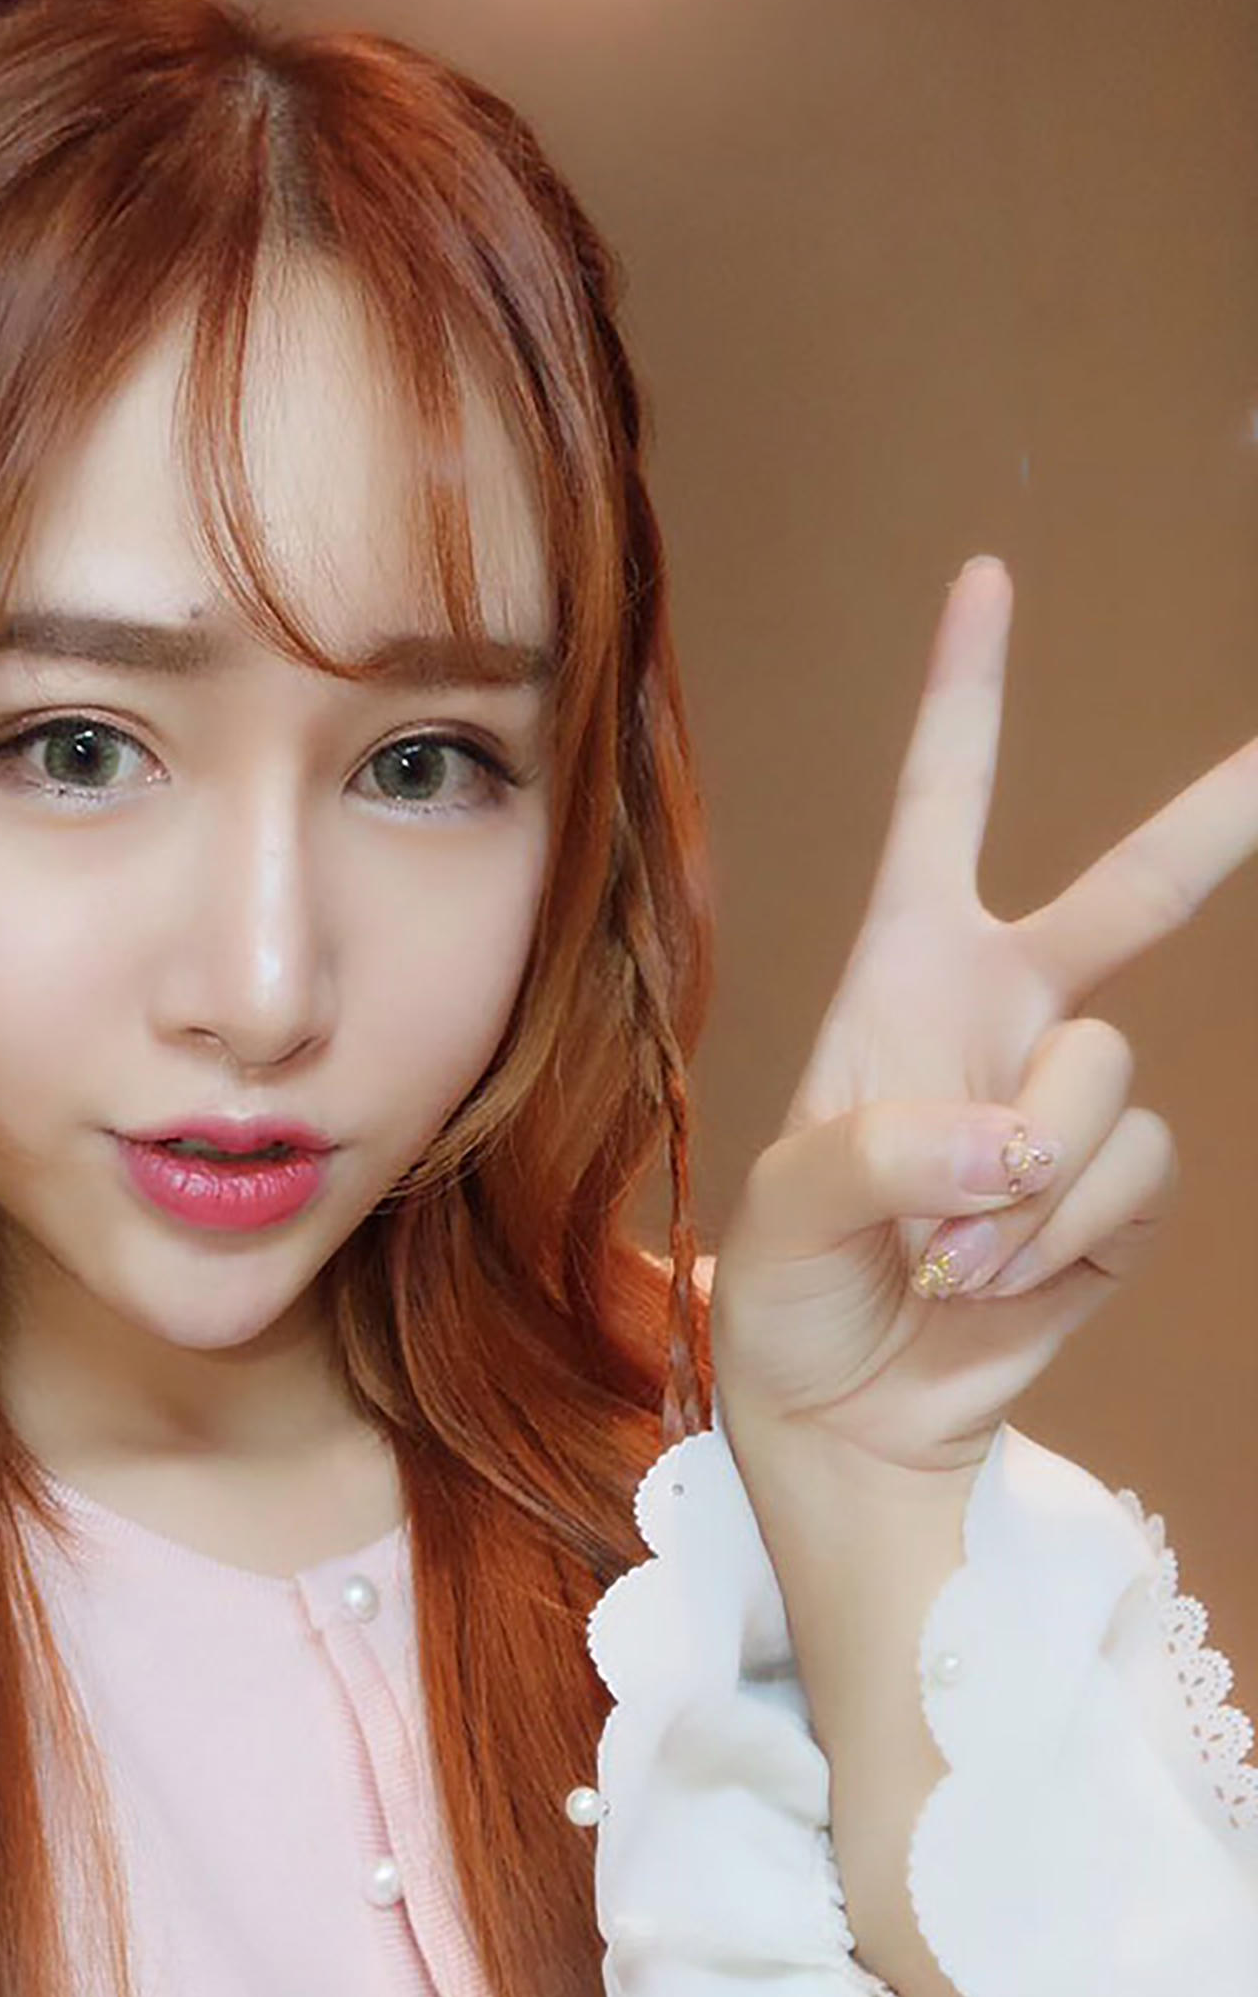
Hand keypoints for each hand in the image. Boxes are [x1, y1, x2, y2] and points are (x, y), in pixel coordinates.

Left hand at [711, 556, 1257, 1477]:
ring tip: (945, 1252)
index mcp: (902, 978)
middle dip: (1211, 824)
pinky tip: (1003, 1277)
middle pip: (1129, 895)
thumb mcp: (784, 1213)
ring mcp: (1065, 1104)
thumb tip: (1016, 1145)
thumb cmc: (791, 1290)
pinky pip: (1137, 1175)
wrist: (847, 1413)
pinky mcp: (1115, 1194)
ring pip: (1106, 1079)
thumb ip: (884, 1156)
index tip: (986, 582)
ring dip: (1025, 1183)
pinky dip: (1067, 1236)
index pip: (940, 812)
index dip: (966, 698)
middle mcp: (1000, 1015)